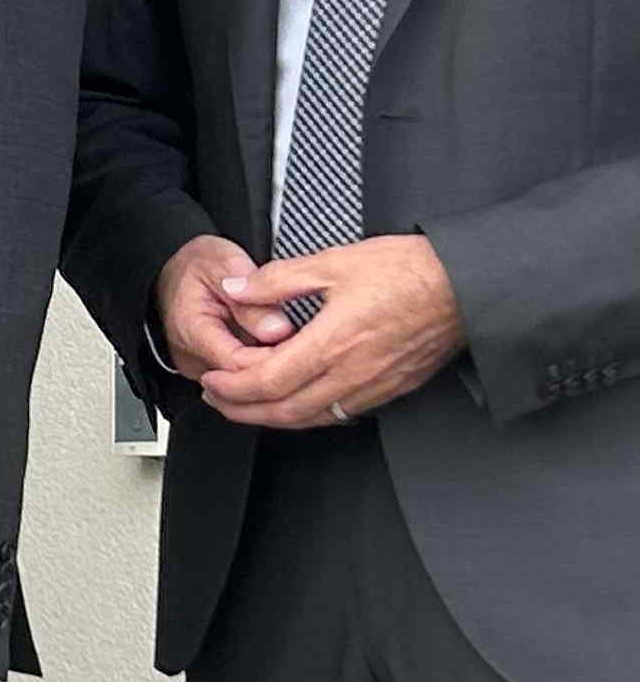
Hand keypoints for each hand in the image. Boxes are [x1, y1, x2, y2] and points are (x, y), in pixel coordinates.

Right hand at [154, 232, 296, 378]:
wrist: (171, 269)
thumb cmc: (195, 265)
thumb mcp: (224, 264)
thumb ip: (250, 298)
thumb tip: (278, 330)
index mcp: (191, 332)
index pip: (239, 364)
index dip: (276, 356)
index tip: (305, 339)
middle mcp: (192, 359)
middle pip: (244, 382)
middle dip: (280, 364)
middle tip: (306, 340)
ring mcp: (200, 369)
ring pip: (247, 387)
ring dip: (274, 367)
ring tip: (293, 341)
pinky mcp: (211, 373)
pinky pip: (243, 382)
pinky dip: (265, 367)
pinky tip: (279, 348)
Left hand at [198, 235, 465, 429]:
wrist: (469, 285)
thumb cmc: (409, 271)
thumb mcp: (334, 262)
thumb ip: (278, 280)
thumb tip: (237, 289)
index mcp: (333, 343)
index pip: (268, 381)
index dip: (233, 387)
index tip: (212, 380)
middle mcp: (353, 373)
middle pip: (285, 410)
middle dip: (242, 410)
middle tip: (217, 400)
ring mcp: (375, 386)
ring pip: (313, 418)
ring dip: (273, 417)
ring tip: (247, 406)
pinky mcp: (393, 389)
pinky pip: (341, 414)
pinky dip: (309, 414)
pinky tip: (296, 401)